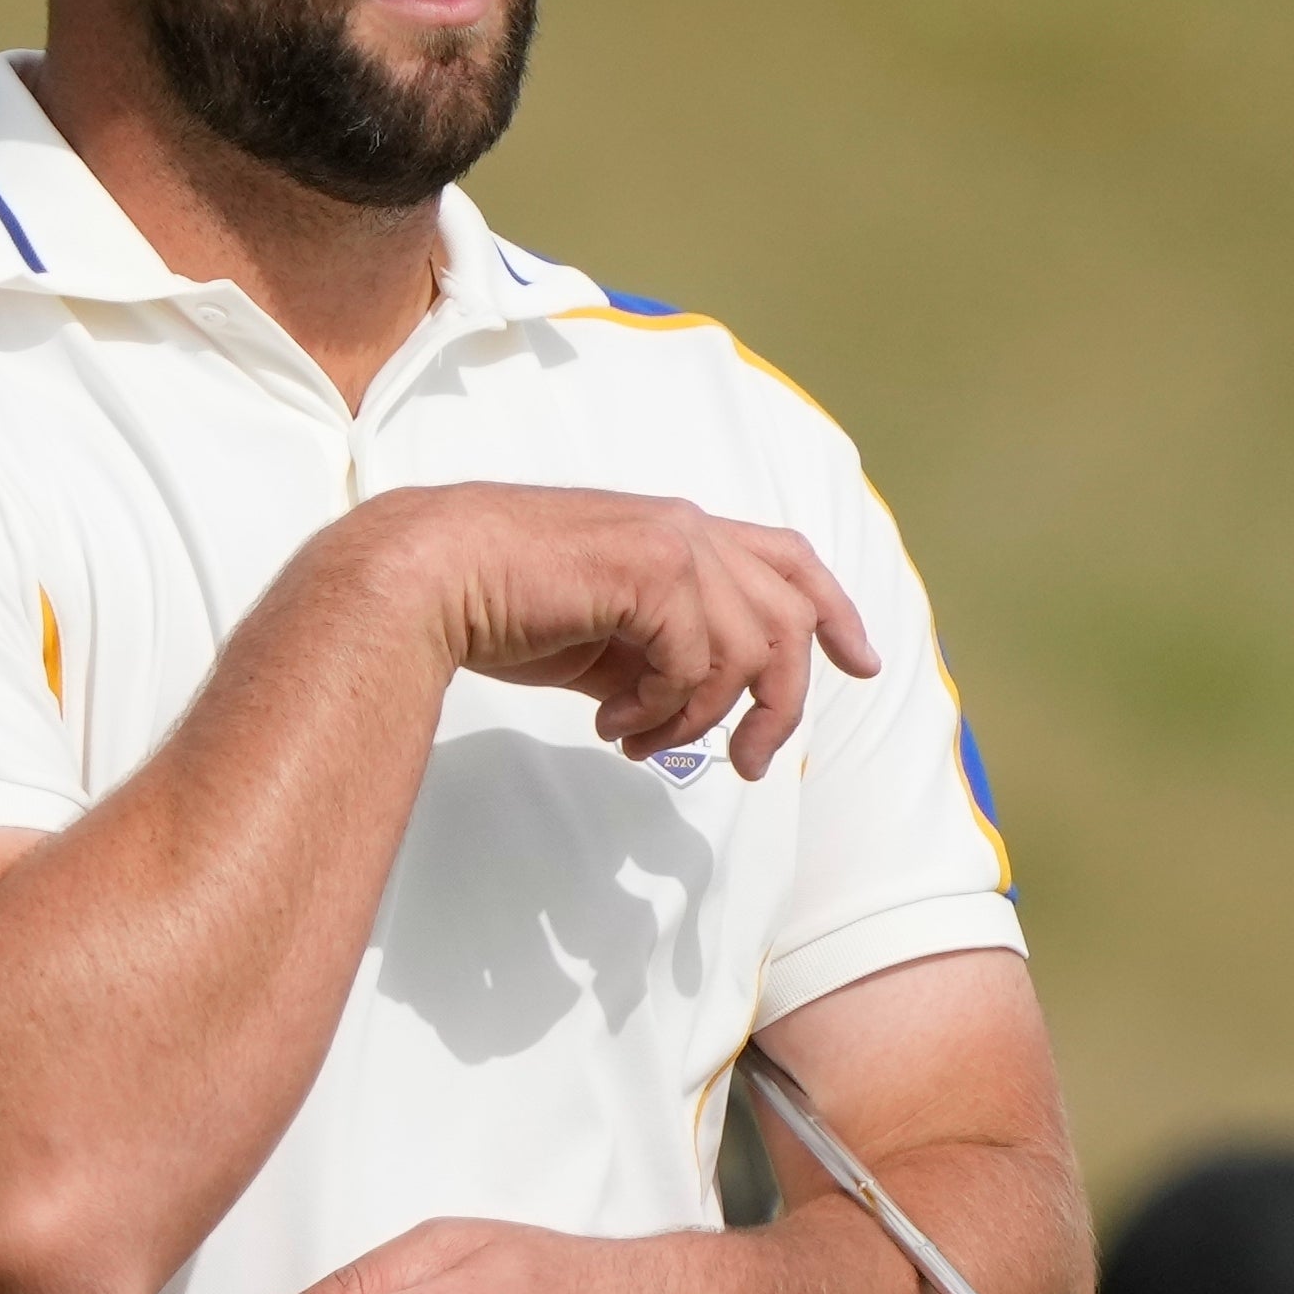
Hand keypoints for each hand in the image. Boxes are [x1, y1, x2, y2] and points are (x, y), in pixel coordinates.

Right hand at [348, 486, 877, 778]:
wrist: (430, 577)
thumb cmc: (498, 605)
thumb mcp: (600, 636)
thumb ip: (655, 655)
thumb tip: (689, 709)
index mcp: (678, 531)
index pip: (790, 559)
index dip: (835, 610)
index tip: (863, 664)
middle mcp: (688, 528)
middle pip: (790, 617)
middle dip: (781, 704)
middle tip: (748, 765)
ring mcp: (673, 544)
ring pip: (749, 651)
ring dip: (698, 717)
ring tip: (637, 738)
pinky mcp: (652, 573)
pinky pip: (697, 665)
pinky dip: (661, 709)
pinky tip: (610, 722)